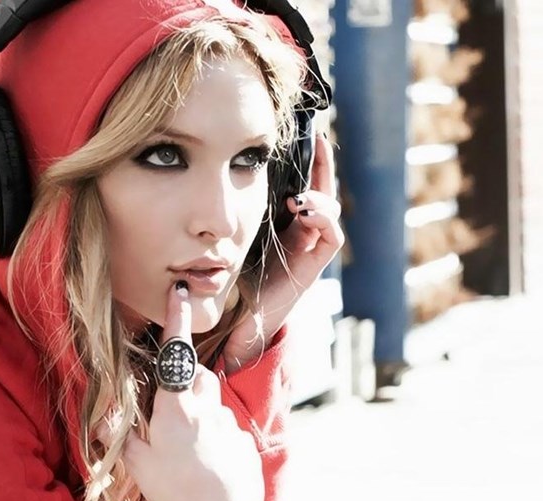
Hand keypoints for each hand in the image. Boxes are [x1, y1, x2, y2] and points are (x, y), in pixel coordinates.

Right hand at [120, 282, 262, 500]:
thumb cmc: (174, 493)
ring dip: (200, 414)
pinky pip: (227, 430)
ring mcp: (230, 425)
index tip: (179, 294)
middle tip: (169, 408)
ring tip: (187, 449)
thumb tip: (101, 414)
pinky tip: (206, 466)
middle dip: (186, 380)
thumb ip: (119, 433)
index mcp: (177, 409)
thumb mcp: (136, 463)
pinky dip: (215, 438)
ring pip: (214, 405)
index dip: (176, 322)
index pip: (176, 354)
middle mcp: (208, 410)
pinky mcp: (245, 442)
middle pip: (199, 376)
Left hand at [224, 130, 343, 370]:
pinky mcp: (313, 266)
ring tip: (298, 193)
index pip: (302, 185)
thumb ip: (226, 214)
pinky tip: (302, 209)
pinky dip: (322, 218)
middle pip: (322, 191)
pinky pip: (331, 236)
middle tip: (318, 139)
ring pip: (330, 210)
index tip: (306, 133)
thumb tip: (210, 177)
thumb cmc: (229, 282)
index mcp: (283, 225)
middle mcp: (301, 234)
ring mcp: (310, 249)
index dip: (307, 161)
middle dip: (322, 165)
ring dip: (319, 195)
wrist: (239, 325)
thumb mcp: (228, 237)